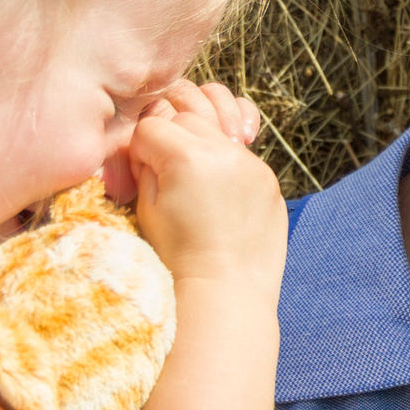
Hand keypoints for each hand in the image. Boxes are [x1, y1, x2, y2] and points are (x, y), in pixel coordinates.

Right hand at [121, 80, 284, 289]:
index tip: (143, 174)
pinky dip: (226, 167)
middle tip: (169, 177)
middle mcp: (225, 151)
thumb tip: (150, 145)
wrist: (226, 290)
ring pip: (217, 132)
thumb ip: (146, 165)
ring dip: (202, 147)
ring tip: (196, 183)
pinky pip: (241, 157)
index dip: (141, 150)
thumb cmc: (178, 256)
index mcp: (188, 157)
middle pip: (186, 119)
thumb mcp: (147, 207)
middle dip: (171, 140)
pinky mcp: (268, 179)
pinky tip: (219, 196)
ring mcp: (252, 164)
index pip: (151, 126)